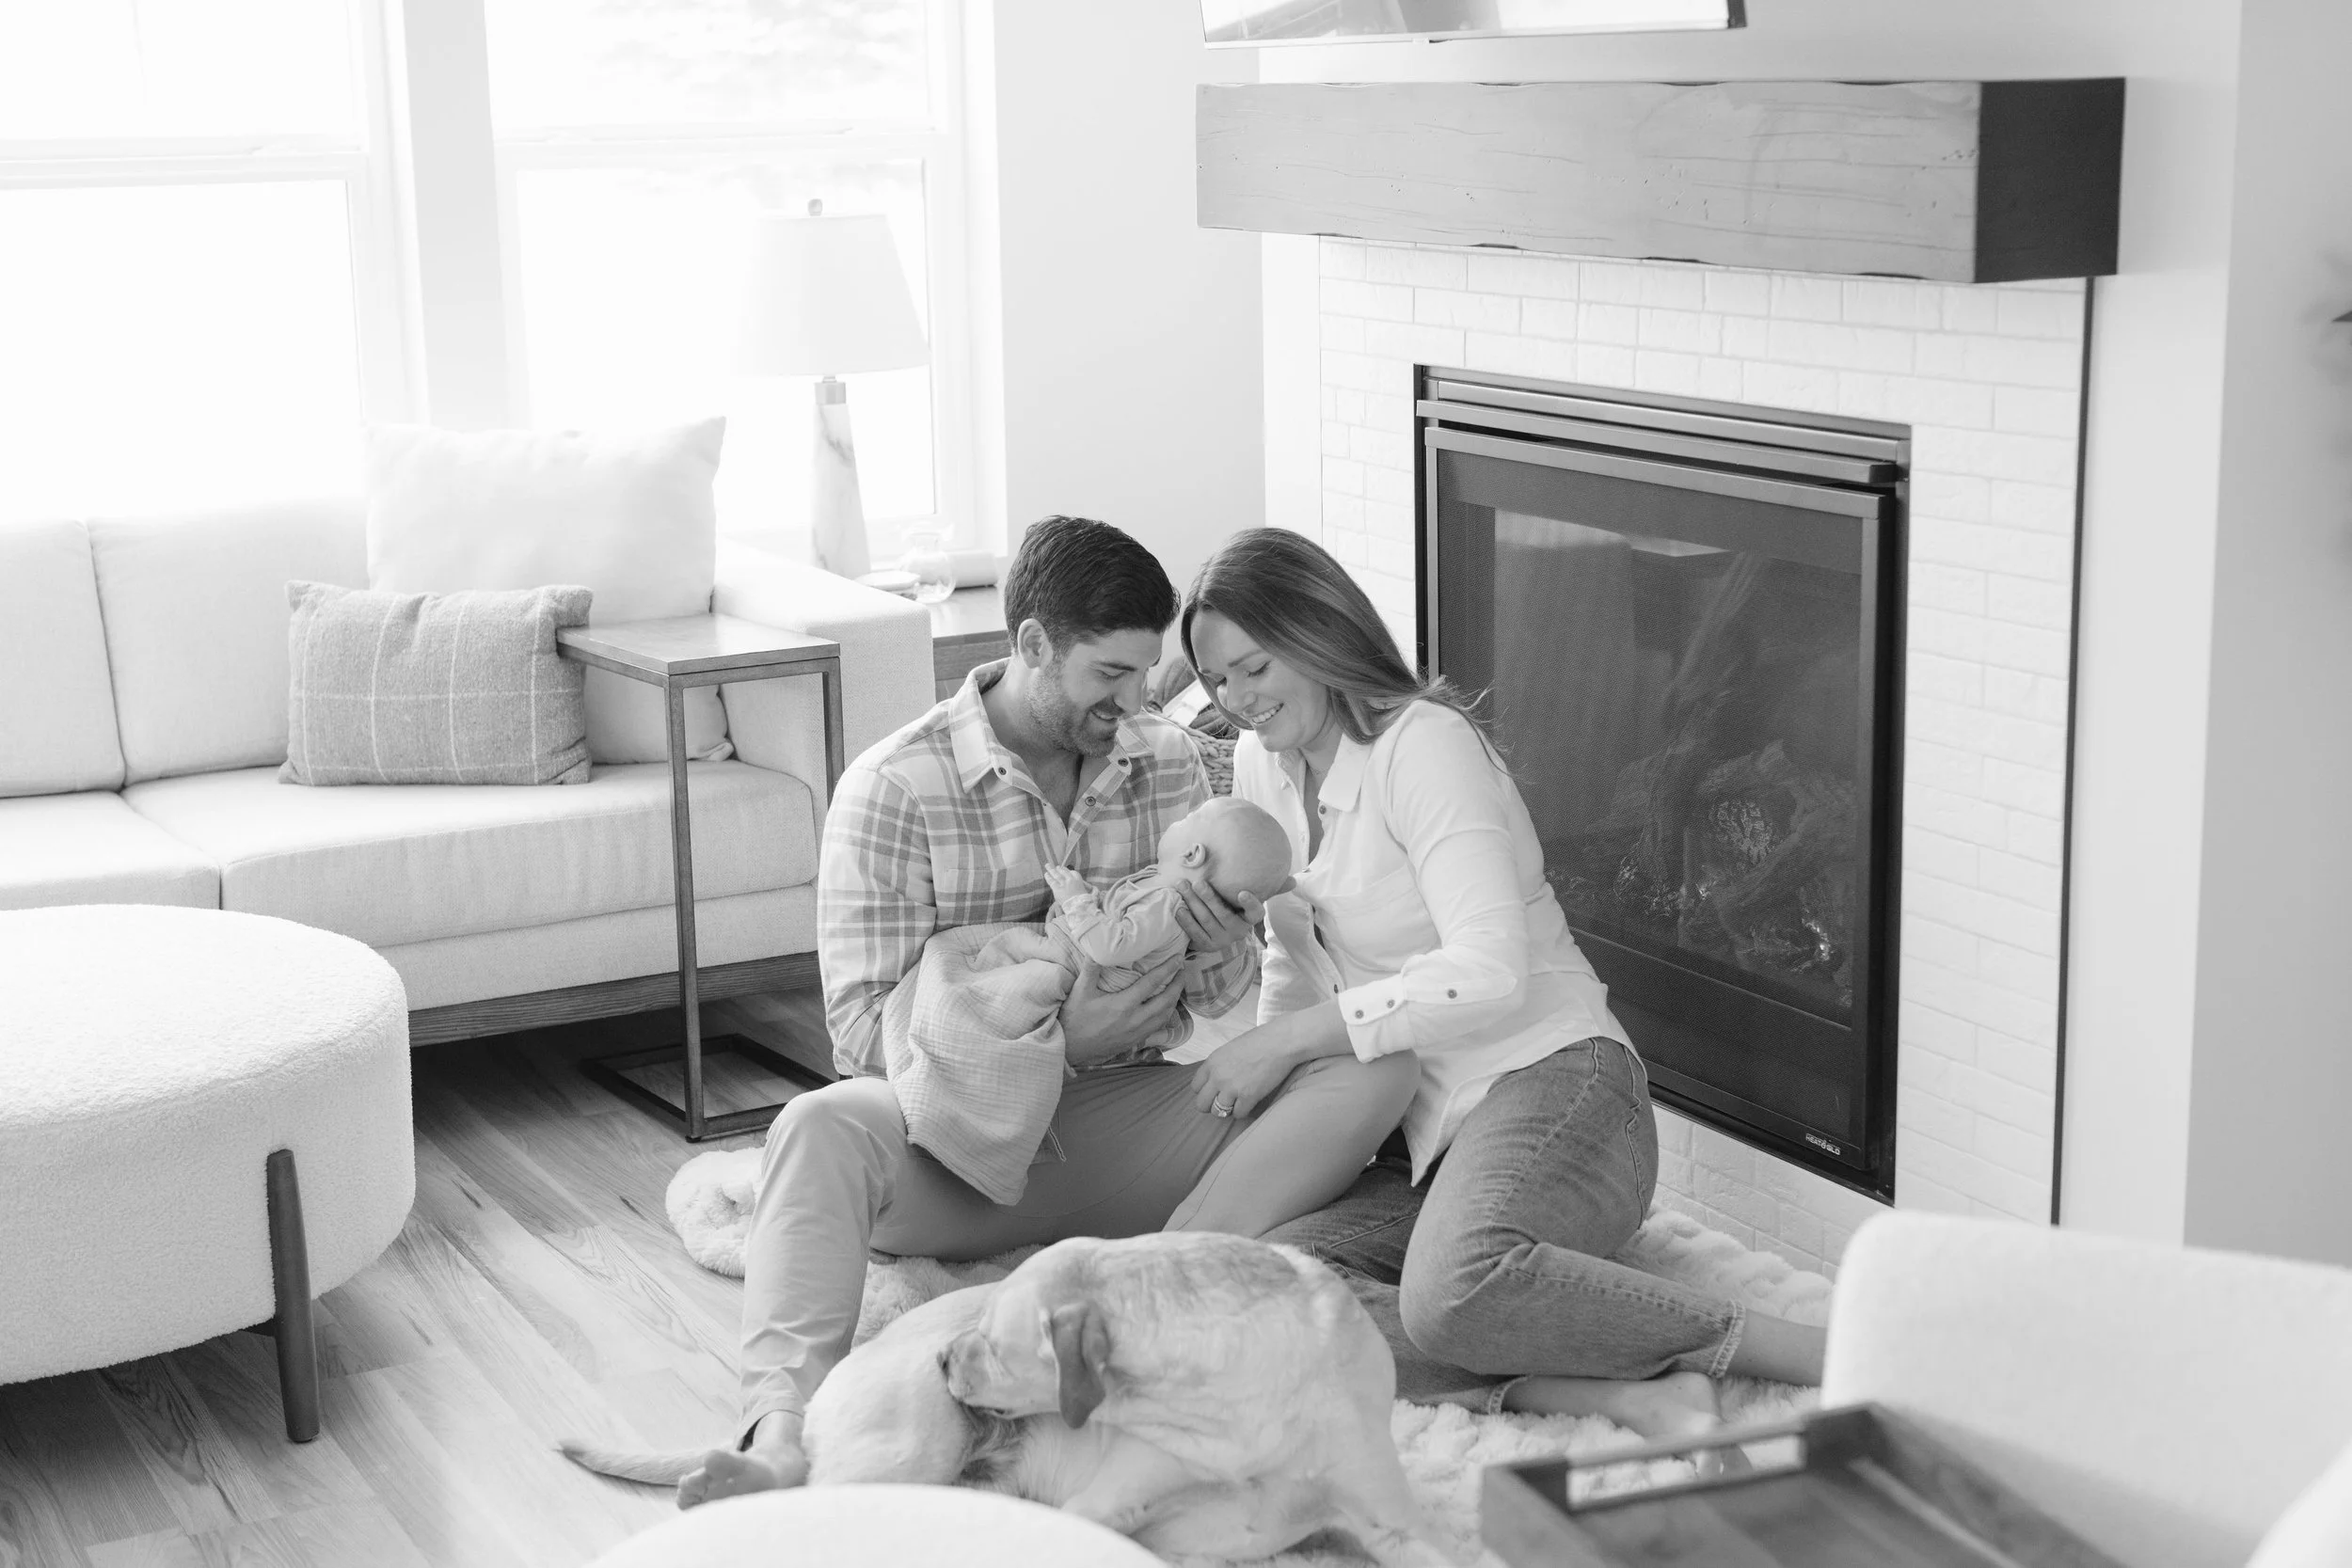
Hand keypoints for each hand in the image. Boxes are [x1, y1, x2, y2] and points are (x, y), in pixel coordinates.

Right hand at [1059, 952, 1185, 1067]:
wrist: (1069, 1048)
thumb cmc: (1074, 1018)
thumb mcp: (1080, 991)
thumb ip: (1091, 968)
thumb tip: (1097, 946)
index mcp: (1123, 1005)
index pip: (1151, 983)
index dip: (1167, 969)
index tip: (1178, 959)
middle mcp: (1134, 1020)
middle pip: (1165, 1001)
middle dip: (1177, 984)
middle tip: (1182, 970)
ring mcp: (1136, 1032)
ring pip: (1164, 1016)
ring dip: (1174, 1000)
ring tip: (1177, 986)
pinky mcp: (1135, 1041)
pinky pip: (1158, 1027)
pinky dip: (1166, 1015)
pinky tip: (1165, 1008)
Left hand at [1171, 882, 1260, 957]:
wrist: (1215, 932)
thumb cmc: (1225, 906)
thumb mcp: (1233, 899)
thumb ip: (1232, 887)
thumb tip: (1227, 857)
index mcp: (1248, 918)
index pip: (1255, 912)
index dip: (1250, 904)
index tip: (1242, 893)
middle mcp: (1238, 930)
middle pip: (1223, 913)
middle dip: (1208, 897)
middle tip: (1197, 883)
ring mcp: (1223, 940)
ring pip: (1206, 920)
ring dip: (1193, 902)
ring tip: (1182, 887)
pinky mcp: (1208, 945)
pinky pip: (1196, 933)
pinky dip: (1187, 921)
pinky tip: (1179, 910)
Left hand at [1190, 1027, 1302, 1121]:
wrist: (1281, 1042)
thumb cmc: (1259, 1041)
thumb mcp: (1230, 1049)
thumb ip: (1219, 1065)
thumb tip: (1215, 1080)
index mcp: (1211, 1062)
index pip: (1195, 1088)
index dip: (1205, 1092)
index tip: (1215, 1092)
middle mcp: (1217, 1076)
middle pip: (1202, 1104)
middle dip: (1212, 1105)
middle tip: (1224, 1102)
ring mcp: (1232, 1088)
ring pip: (1218, 1112)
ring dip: (1227, 1110)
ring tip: (1237, 1103)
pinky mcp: (1248, 1097)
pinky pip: (1238, 1114)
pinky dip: (1244, 1111)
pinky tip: (1250, 1102)